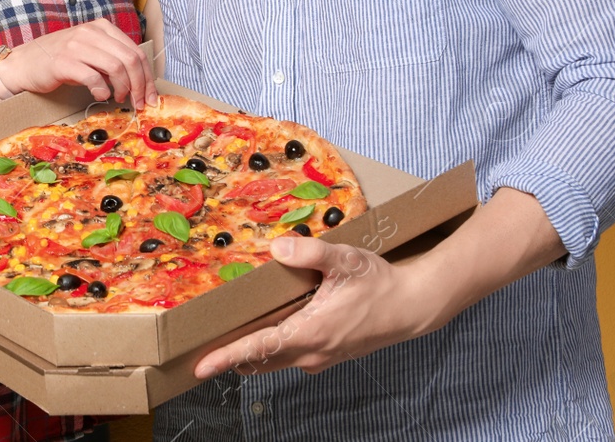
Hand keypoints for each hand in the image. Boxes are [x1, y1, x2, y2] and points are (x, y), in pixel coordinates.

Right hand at [0, 19, 156, 109]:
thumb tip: (140, 82)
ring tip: (117, 98)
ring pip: (116, 68)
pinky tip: (99, 95)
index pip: (136, 51)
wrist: (24, 64)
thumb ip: (112, 59)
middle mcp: (90, 32)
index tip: (149, 96)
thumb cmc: (59, 60)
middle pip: (130, 59)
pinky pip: (93, 78)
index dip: (147, 77)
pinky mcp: (64, 62)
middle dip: (140, 86)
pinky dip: (101, 91)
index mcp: (101, 27)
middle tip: (138, 103)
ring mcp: (76, 46)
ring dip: (123, 89)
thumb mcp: (89, 52)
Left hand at [193, 236, 443, 377]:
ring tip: (227, 340)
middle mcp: (312, 352)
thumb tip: (277, 247)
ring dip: (252, 354)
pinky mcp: (329, 355)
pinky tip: (268, 330)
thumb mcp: (345, 259)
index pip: (258, 348)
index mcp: (310, 332)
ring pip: (276, 361)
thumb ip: (310, 252)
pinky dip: (272, 349)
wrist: (413, 306)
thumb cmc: (379, 283)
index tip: (201, 367)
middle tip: (203, 349)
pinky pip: (291, 357)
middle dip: (231, 357)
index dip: (227, 357)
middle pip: (260, 360)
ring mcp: (321, 357)